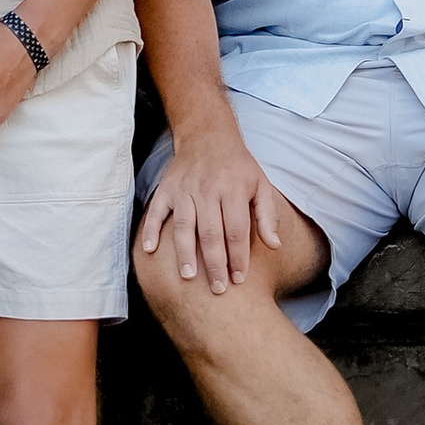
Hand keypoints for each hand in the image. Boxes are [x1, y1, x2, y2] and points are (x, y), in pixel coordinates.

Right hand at [138, 127, 284, 294]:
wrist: (208, 134)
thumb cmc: (238, 166)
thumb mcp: (260, 184)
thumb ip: (267, 216)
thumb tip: (275, 246)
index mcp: (233, 190)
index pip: (236, 230)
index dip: (239, 257)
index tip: (239, 279)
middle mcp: (207, 190)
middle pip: (211, 233)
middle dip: (215, 263)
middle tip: (217, 290)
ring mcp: (184, 189)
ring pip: (183, 226)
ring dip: (185, 253)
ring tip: (188, 277)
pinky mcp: (167, 188)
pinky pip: (156, 211)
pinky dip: (151, 230)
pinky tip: (149, 250)